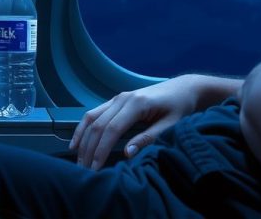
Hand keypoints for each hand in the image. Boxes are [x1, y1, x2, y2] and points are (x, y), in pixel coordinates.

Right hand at [69, 74, 239, 169]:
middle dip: (89, 149)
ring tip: (78, 161)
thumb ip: (149, 138)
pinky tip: (77, 143)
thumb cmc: (180, 107)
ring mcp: (118, 98)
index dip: (101, 150)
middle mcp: (123, 99)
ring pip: (92, 119)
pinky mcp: (116, 101)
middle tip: (84, 171)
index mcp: (137, 104)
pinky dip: (83, 128)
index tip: (95, 168)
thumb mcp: (171, 124)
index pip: (112, 129)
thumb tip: (128, 153)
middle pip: (98, 125)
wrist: (183, 88)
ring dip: (82, 140)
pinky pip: (94, 114)